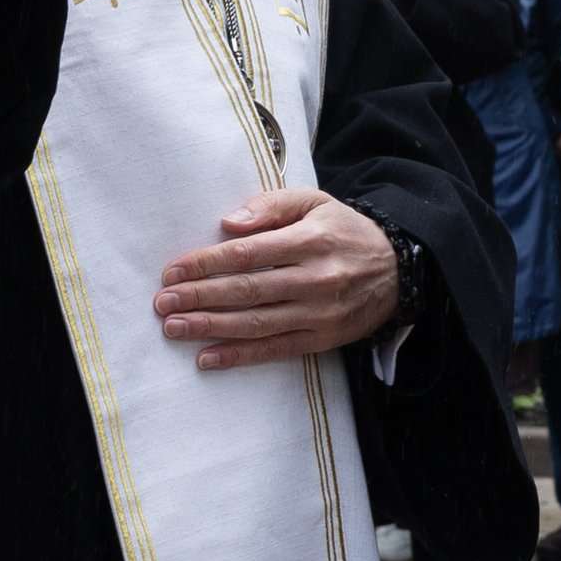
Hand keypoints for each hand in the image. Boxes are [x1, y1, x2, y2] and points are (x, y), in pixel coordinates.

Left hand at [151, 186, 404, 369]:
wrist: (398, 270)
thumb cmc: (343, 231)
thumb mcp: (314, 202)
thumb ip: (270, 206)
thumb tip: (229, 224)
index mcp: (311, 241)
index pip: (248, 254)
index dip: (207, 263)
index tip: (173, 270)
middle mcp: (316, 279)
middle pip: (248, 291)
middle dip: (200, 297)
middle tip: (163, 303)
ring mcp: (319, 314)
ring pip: (257, 323)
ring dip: (210, 327)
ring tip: (174, 328)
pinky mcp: (322, 340)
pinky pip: (275, 350)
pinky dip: (239, 356)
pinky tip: (207, 357)